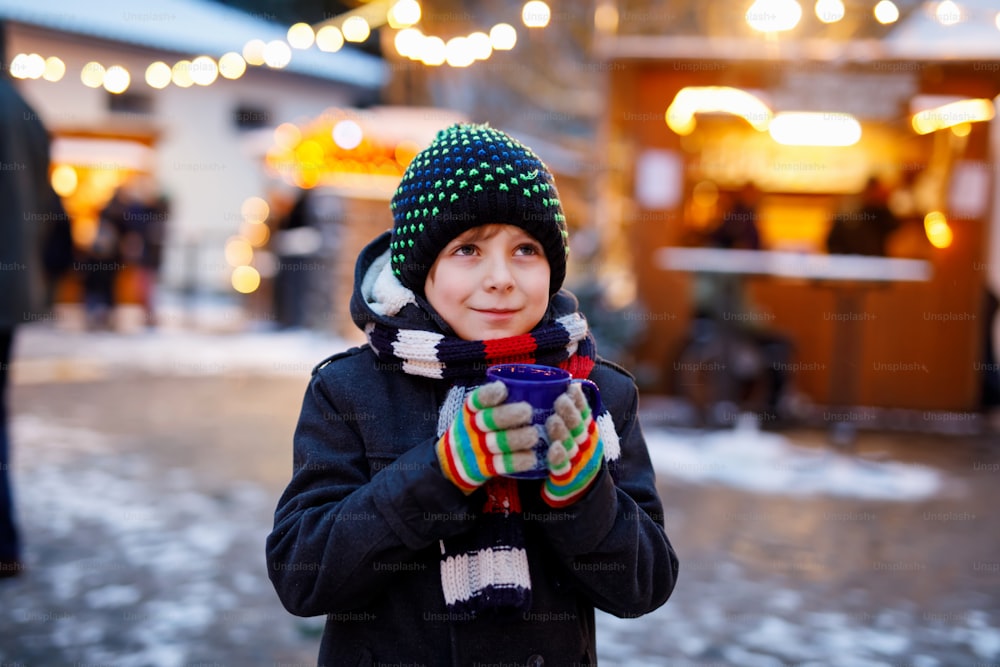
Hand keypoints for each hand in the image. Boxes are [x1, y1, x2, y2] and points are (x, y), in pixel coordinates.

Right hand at [436, 381, 538, 493]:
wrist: (452, 462)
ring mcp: (476, 450)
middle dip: (508, 415)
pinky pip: (500, 466)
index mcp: (470, 411)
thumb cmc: (475, 430)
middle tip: (528, 411)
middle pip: (487, 421)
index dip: (489, 394)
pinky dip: (516, 462)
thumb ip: (495, 403)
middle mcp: (470, 429)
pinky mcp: (483, 469)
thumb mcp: (475, 414)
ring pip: (495, 443)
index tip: (502, 389)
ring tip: (534, 435)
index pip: (477, 400)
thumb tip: (529, 388)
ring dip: (516, 439)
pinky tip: (531, 457)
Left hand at [542, 383, 603, 506]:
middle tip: (560, 400)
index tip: (571, 388)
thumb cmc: (573, 454)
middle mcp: (586, 446)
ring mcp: (578, 462)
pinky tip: (553, 449)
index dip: (580, 401)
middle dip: (570, 413)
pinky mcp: (567, 478)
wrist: (581, 490)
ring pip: (571, 445)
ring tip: (553, 420)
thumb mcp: (577, 433)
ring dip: (563, 433)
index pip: (585, 414)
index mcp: (588, 433)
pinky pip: (563, 468)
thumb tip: (567, 383)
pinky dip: (559, 458)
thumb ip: (572, 414)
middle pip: (579, 428)